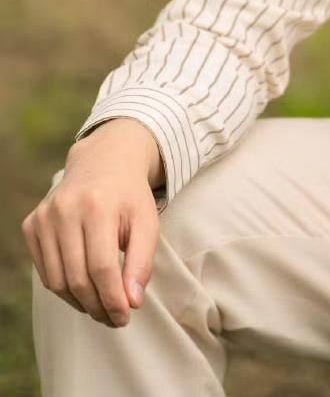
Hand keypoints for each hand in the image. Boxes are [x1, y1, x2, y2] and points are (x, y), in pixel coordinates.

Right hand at [21, 119, 162, 327]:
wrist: (104, 161)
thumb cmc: (129, 197)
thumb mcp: (147, 222)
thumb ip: (142, 262)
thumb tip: (132, 302)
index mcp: (98, 205)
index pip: (102, 268)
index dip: (112, 299)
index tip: (125, 317)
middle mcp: (66, 209)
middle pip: (77, 278)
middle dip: (97, 306)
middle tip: (114, 318)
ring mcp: (44, 217)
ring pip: (57, 281)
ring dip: (80, 303)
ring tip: (100, 307)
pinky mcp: (32, 224)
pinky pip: (45, 272)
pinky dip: (64, 288)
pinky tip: (83, 288)